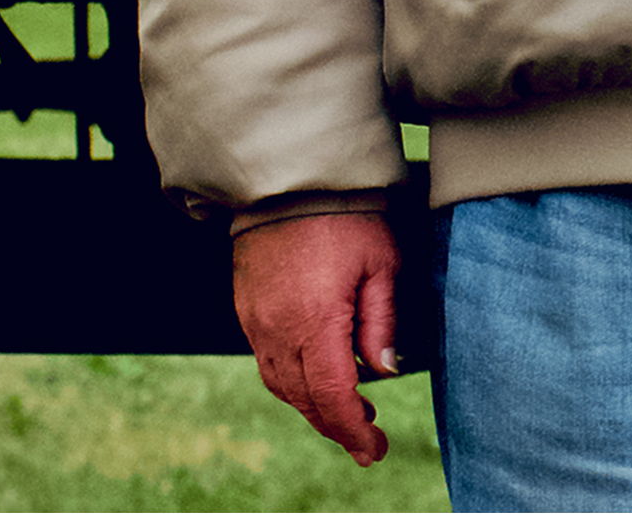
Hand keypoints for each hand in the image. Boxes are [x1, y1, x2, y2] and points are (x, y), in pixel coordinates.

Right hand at [230, 211, 399, 466]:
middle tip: (367, 439)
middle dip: (335, 425)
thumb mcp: (382, 264)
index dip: (353, 429)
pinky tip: (317, 379)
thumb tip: (384, 371)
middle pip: (304, 398)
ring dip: (312, 406)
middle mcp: (277, 330)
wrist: (287, 182)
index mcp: (314, 321)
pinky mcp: (247, 311)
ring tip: (349, 413)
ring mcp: (256, 322)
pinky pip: (267, 362)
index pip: (333, 394)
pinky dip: (292, 382)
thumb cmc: (346, 216)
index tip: (374, 450)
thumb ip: (381, 321)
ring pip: (281, 385)